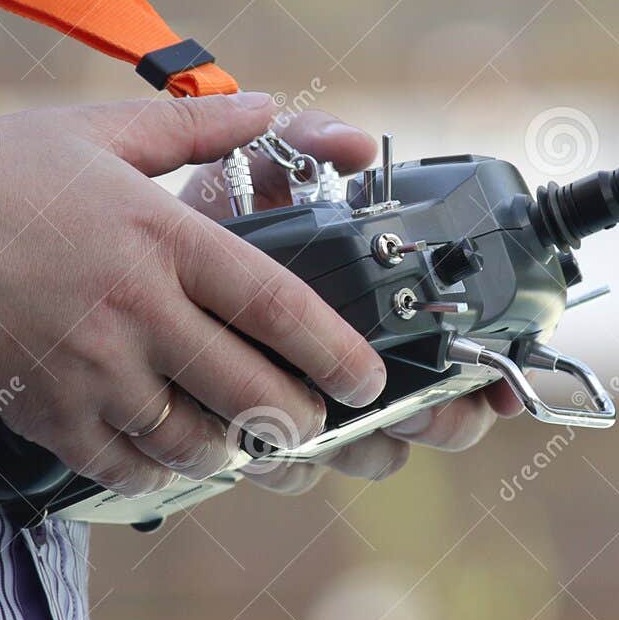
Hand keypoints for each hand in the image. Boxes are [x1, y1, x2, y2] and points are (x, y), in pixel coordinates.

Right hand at [0, 93, 386, 496]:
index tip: (367, 380)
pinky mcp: (51, 415)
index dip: (335, 352)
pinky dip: (159, 472)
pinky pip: (127, 468)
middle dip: (298, 418)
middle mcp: (139, 311)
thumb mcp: (99, 132)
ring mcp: (95, 371)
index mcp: (163, 239)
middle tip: (313, 419)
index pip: (278, 306)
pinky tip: (166, 456)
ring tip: (240, 438)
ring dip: (230, 448)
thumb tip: (267, 108)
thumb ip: (195, 126)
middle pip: (251, 390)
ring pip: (195, 441)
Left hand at [178, 109, 522, 495]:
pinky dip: (288, 468)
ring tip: (342, 429)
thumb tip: (355, 145)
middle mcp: (357, 365)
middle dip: (440, 421)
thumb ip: (307, 145)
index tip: (502, 388)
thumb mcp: (257, 170)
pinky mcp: (258, 438)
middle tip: (420, 407)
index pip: (461, 355)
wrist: (116, 266)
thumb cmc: (201, 218)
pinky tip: (267, 446)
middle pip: (436, 419)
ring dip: (367, 447)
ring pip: (371, 454)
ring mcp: (313, 406)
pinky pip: (292, 474)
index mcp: (377, 308)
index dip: (493, 377)